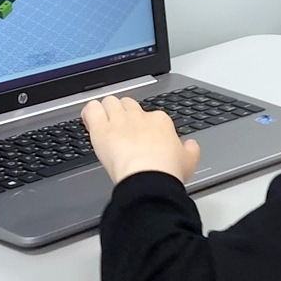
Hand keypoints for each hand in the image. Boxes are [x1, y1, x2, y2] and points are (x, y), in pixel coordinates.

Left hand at [80, 95, 200, 184]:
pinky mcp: (101, 129)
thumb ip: (190, 149)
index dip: (142, 125)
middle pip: (127, 103)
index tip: (140, 137)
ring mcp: (119, 120)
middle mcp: (139, 116)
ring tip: (104, 125)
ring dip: (106, 111)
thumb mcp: (189, 160)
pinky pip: (91, 110)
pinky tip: (90, 122)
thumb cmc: (166, 171)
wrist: (149, 178)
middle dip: (123, 113)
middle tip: (121, 129)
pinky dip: (89, 113)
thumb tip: (191, 145)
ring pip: (109, 102)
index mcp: (160, 121)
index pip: (148, 114)